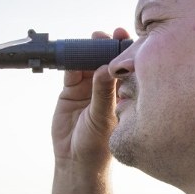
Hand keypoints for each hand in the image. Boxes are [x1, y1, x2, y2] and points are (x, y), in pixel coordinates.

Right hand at [52, 28, 130, 165]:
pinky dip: (70, 61)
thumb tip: (107, 68)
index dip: (124, 50)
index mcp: (121, 92)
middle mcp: (106, 87)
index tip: (124, 37)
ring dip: (88, 50)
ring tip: (91, 38)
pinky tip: (71, 53)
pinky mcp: (71, 91)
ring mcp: (88, 88)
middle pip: (105, 59)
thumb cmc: (98, 143)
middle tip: (106, 34)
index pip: (124, 66)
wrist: (75, 159)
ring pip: (87, 62)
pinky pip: (70, 71)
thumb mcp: (103, 115)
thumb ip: (103, 92)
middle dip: (106, 45)